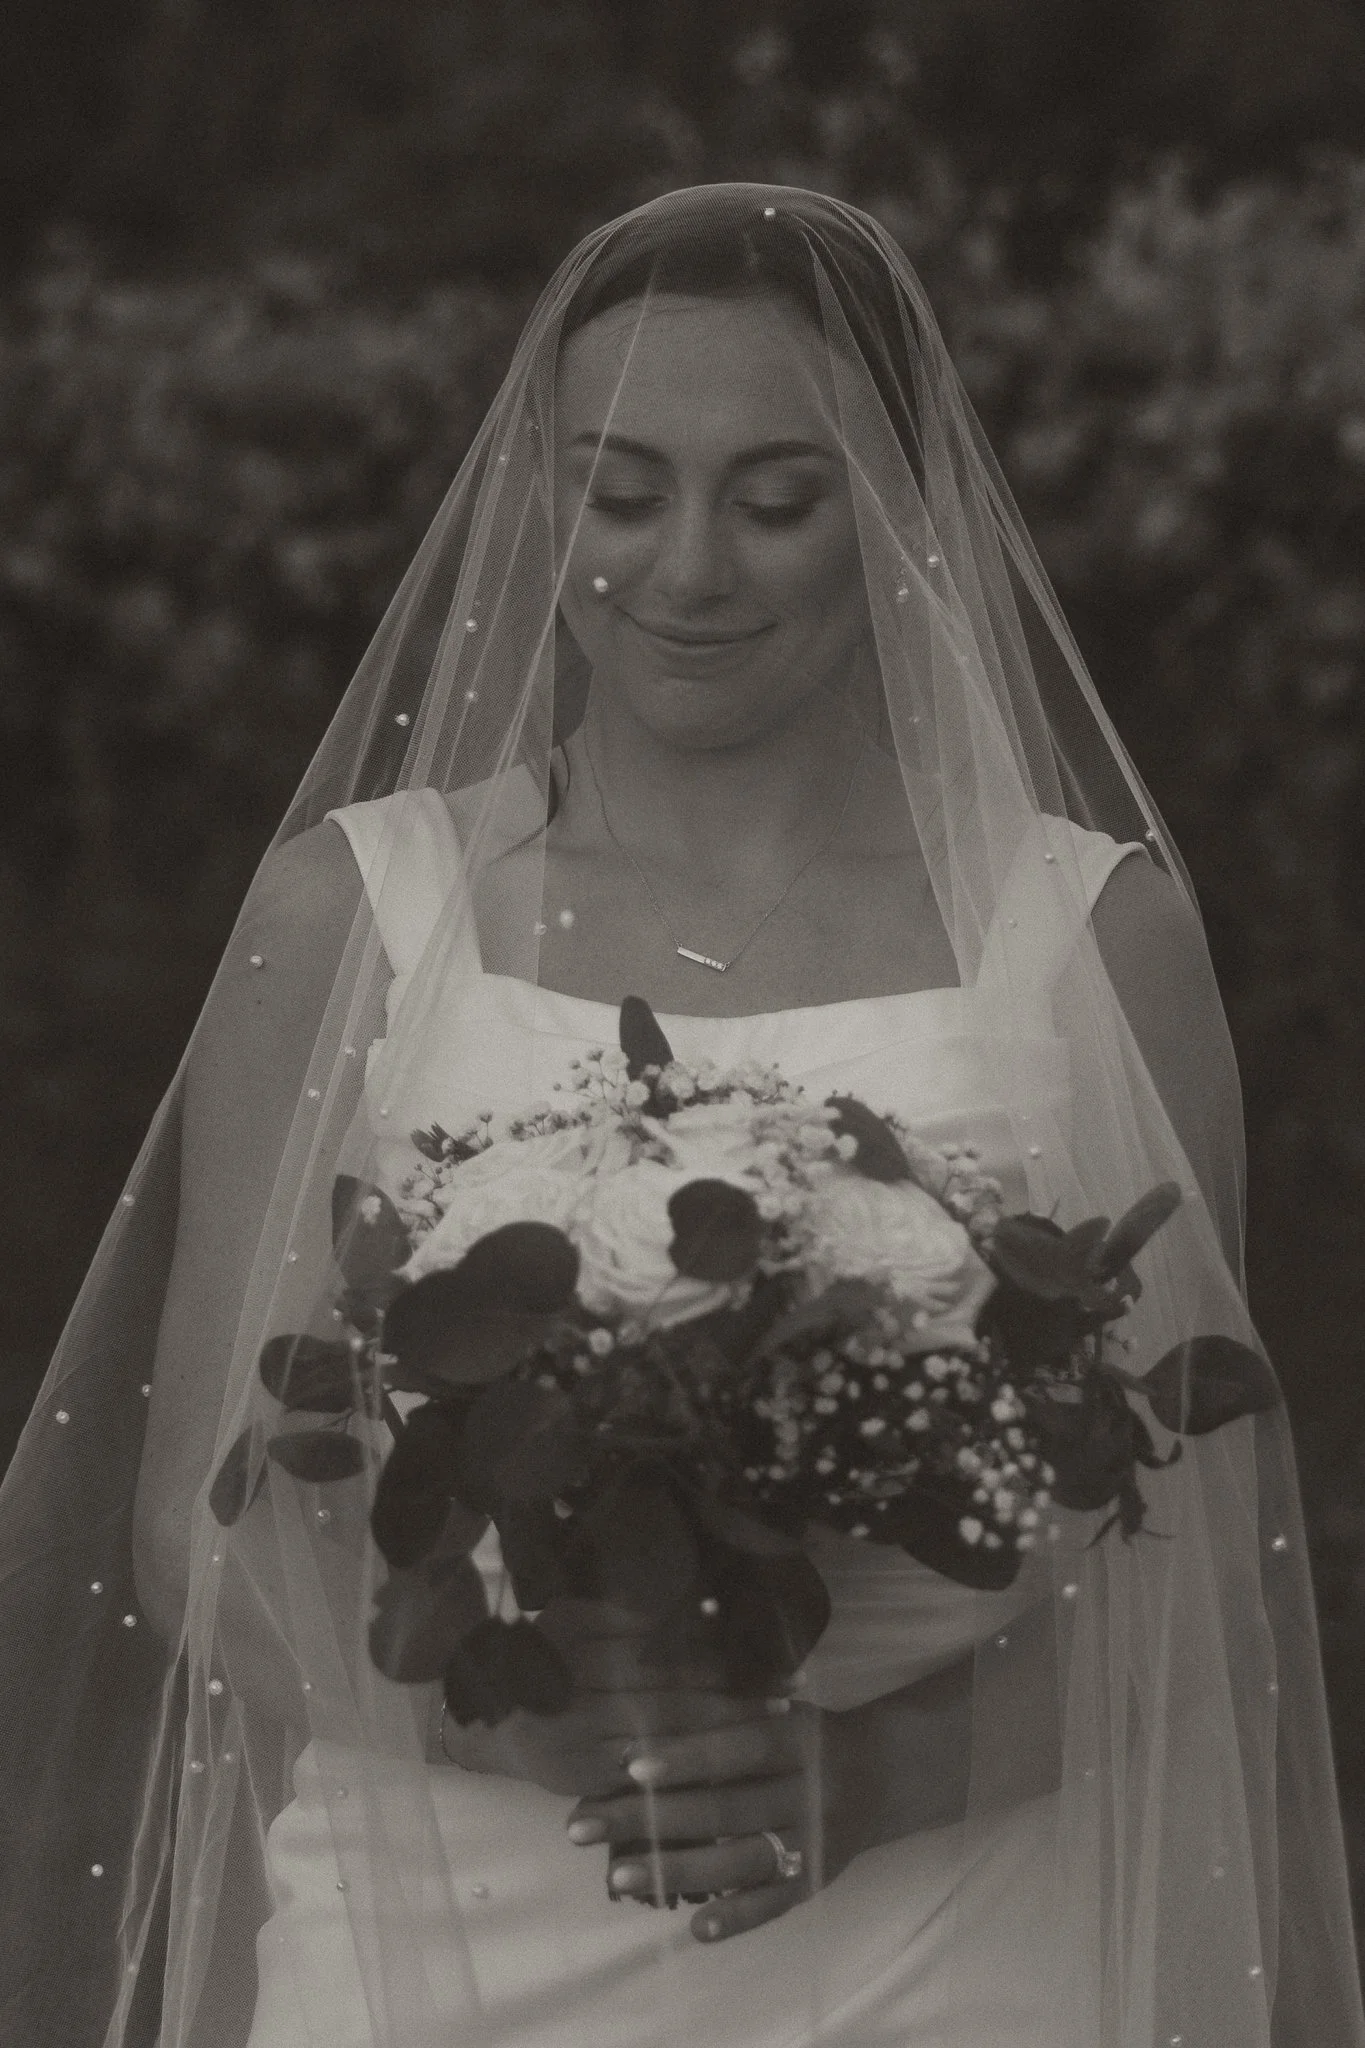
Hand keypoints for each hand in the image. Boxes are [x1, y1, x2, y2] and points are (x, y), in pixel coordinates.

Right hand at [435, 1597, 785, 1798]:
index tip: (768, 1646)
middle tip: (790, 1691)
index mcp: (574, 1629)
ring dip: (726, 1727)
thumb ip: (631, 1613)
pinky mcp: (582, 1774)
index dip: (719, 1644)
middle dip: (735, 1688)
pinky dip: (693, 1765)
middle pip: (670, 1682)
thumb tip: (707, 1603)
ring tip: (775, 1721)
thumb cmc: (554, 1663)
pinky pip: (648, 1770)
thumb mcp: (579, 1620)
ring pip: (666, 1727)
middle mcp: (573, 1676)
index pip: (663, 1638)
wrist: (500, 1724)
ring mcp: (576, 1729)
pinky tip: (731, 1763)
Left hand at [564, 1653, 980, 1944]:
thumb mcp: (779, 1704)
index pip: (737, 1748)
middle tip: (584, 1826)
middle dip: (650, 1820)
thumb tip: (647, 1692)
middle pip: (724, 1810)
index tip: (630, 1766)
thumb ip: (725, 1705)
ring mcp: (814, 1842)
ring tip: (616, 1878)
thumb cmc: (808, 1731)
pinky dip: (735, 1919)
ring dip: (676, 1872)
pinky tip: (692, 1929)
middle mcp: (808, 1793)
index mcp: (797, 1740)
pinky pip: (773, 1905)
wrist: (884, 1773)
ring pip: (741, 1863)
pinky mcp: (816, 1881)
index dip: (687, 1758)